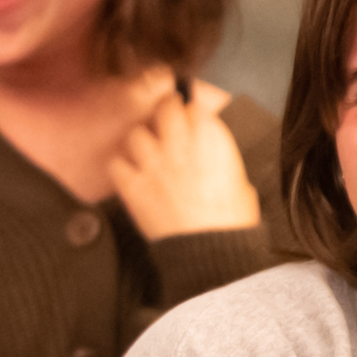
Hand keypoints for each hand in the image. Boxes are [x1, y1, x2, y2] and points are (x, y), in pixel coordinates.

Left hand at [109, 81, 259, 239]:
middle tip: (164, 115)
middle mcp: (180, 148)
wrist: (211, 250)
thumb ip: (220, 157)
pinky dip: (121, 166)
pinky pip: (116, 164)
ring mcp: (153, 166)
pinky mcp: (133, 187)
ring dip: (141, 140)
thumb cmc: (231, 221)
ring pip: (136, 134)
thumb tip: (209, 150)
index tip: (187, 110)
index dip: (189, 107)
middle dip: (164, 109)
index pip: (194, 106)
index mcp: (212, 143)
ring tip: (146, 150)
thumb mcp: (240, 180)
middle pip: (164, 109)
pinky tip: (129, 172)